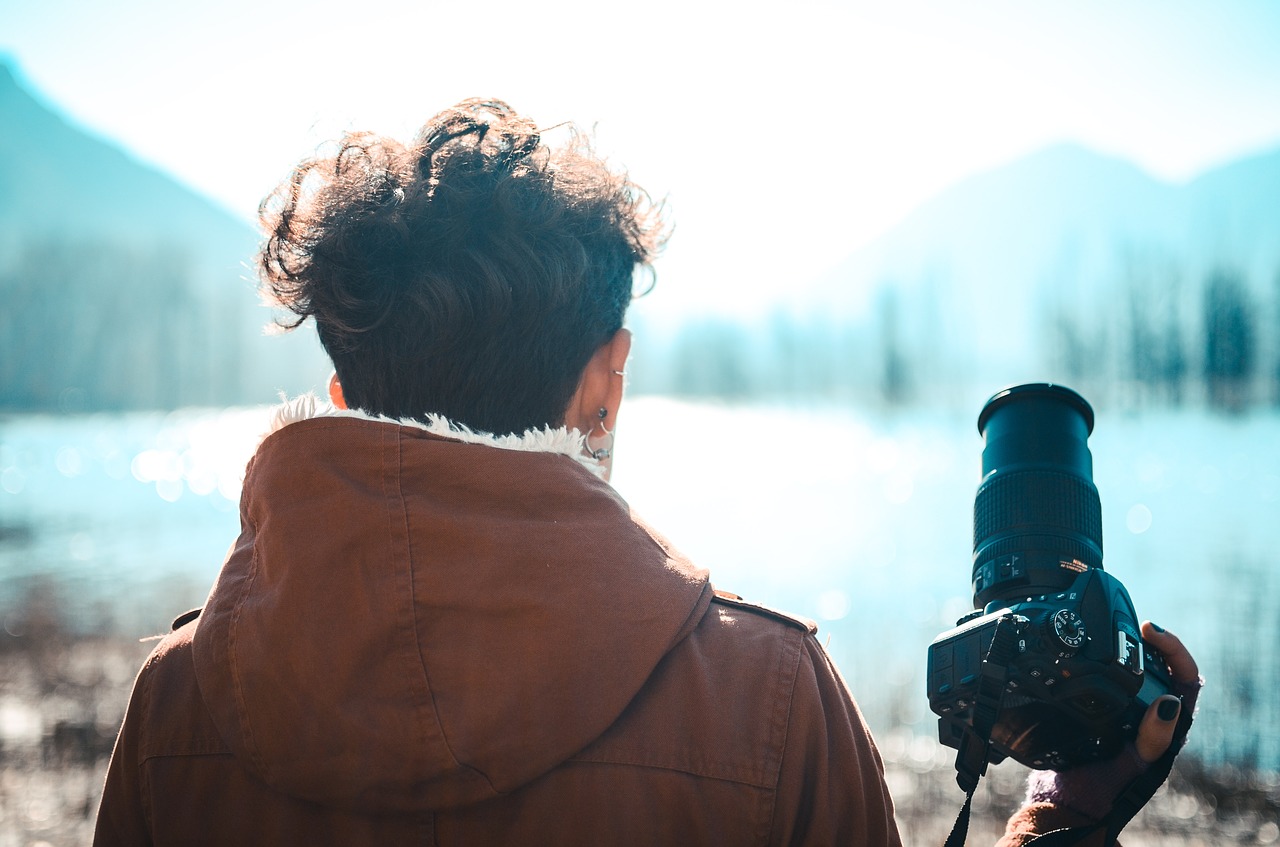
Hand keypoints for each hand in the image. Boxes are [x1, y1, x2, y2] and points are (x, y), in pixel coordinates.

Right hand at [1023, 620, 1201, 821]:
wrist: (1066, 797)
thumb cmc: (1102, 787)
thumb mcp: (1134, 765)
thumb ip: (1154, 739)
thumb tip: (1171, 702)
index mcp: (1167, 726)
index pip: (1186, 678)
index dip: (1173, 650)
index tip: (1149, 630)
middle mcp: (1152, 714)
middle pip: (1165, 665)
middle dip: (1153, 639)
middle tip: (1133, 622)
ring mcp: (1127, 708)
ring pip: (1140, 666)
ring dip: (1131, 644)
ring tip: (1113, 626)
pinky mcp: (1103, 706)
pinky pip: (1112, 674)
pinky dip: (1107, 654)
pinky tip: (1091, 645)